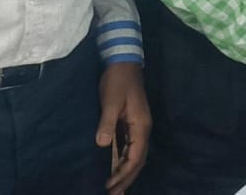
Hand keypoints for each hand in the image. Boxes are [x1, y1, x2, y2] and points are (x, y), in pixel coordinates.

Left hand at [96, 61, 150, 194]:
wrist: (123, 62)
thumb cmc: (117, 81)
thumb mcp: (111, 101)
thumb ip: (107, 123)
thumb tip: (102, 145)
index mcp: (141, 126)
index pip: (135, 157)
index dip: (124, 174)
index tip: (110, 187)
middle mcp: (142, 129)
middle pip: (138, 160)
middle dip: (127, 179)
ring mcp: (137, 126)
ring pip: (135, 155)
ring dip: (126, 172)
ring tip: (115, 188)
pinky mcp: (130, 123)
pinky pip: (129, 147)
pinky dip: (123, 161)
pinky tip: (115, 169)